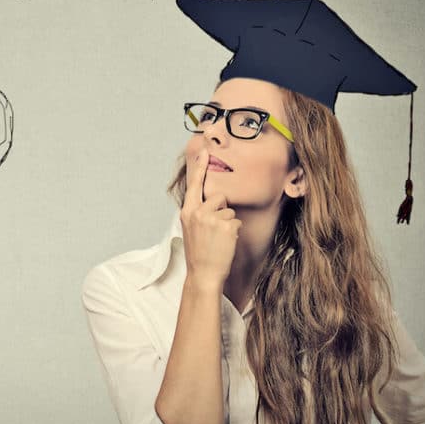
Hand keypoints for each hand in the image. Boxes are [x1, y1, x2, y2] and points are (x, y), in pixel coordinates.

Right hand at [180, 147, 241, 287]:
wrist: (203, 273)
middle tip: (214, 230)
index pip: (194, 184)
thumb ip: (197, 211)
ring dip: (228, 223)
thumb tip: (212, 199)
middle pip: (219, 197)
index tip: (204, 149)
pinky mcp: (226, 226)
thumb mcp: (191, 228)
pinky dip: (234, 232)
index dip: (199, 166)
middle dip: (222, 210)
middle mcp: (198, 212)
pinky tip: (225, 243)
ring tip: (218, 239)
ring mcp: (212, 219)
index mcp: (187, 211)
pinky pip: (237, 221)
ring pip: (230, 210)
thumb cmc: (199, 252)